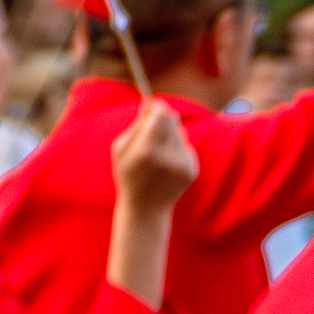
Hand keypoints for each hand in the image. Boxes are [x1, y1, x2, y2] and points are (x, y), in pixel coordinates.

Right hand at [110, 99, 198, 216]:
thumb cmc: (129, 175)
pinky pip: (186, 147)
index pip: (161, 113)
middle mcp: (167, 156)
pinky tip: (167, 165)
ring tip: (158, 153)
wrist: (146, 208)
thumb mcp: (121, 149)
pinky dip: (177, 150)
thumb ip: (136, 125)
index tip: (152, 108)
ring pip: (181, 133)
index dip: (157, 108)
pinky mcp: (192, 171)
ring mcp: (182, 164)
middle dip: (163, 119)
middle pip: (173, 119)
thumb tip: (150, 105)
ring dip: (170, 136)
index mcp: (147, 149)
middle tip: (153, 129)